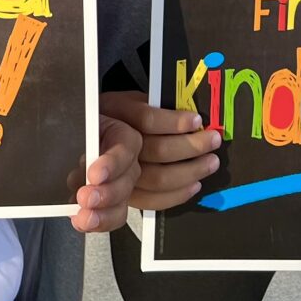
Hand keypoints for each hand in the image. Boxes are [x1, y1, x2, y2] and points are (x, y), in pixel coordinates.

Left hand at [72, 105, 144, 231]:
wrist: (72, 136)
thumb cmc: (79, 126)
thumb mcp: (79, 118)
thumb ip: (73, 124)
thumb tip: (59, 126)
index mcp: (123, 137)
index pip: (124, 150)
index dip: (110, 164)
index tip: (94, 174)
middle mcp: (126, 163)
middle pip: (126, 183)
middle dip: (105, 194)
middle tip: (85, 198)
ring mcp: (120, 185)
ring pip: (121, 205)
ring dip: (102, 215)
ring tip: (84, 218)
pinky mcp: (109, 203)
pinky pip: (109, 217)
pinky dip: (95, 222)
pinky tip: (80, 221)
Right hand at [101, 92, 220, 210]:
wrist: (88, 139)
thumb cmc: (115, 118)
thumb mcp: (129, 100)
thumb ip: (153, 105)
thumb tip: (190, 116)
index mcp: (115, 114)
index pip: (146, 119)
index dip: (173, 121)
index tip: (196, 120)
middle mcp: (114, 144)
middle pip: (157, 150)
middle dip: (191, 146)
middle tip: (212, 140)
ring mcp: (118, 173)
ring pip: (158, 177)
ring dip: (191, 170)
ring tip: (210, 161)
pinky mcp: (124, 193)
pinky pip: (153, 200)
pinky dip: (178, 194)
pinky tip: (194, 185)